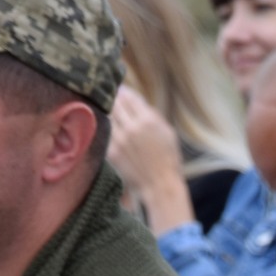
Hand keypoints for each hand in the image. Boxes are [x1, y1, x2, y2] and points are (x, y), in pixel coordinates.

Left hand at [108, 86, 194, 233]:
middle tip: (113, 97)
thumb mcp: (167, 132)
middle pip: (116, 104)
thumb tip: (137, 100)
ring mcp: (120, 140)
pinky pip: (107, 133)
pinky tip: (112, 130)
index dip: (124, 92)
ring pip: (109, 117)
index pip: (130, 96)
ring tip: (111, 112)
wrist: (160, 185)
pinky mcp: (112, 152)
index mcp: (148, 120)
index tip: (122, 90)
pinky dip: (109, 129)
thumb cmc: (168, 159)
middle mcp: (132, 127)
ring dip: (110, 113)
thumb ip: (153, 115)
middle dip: (115, 100)